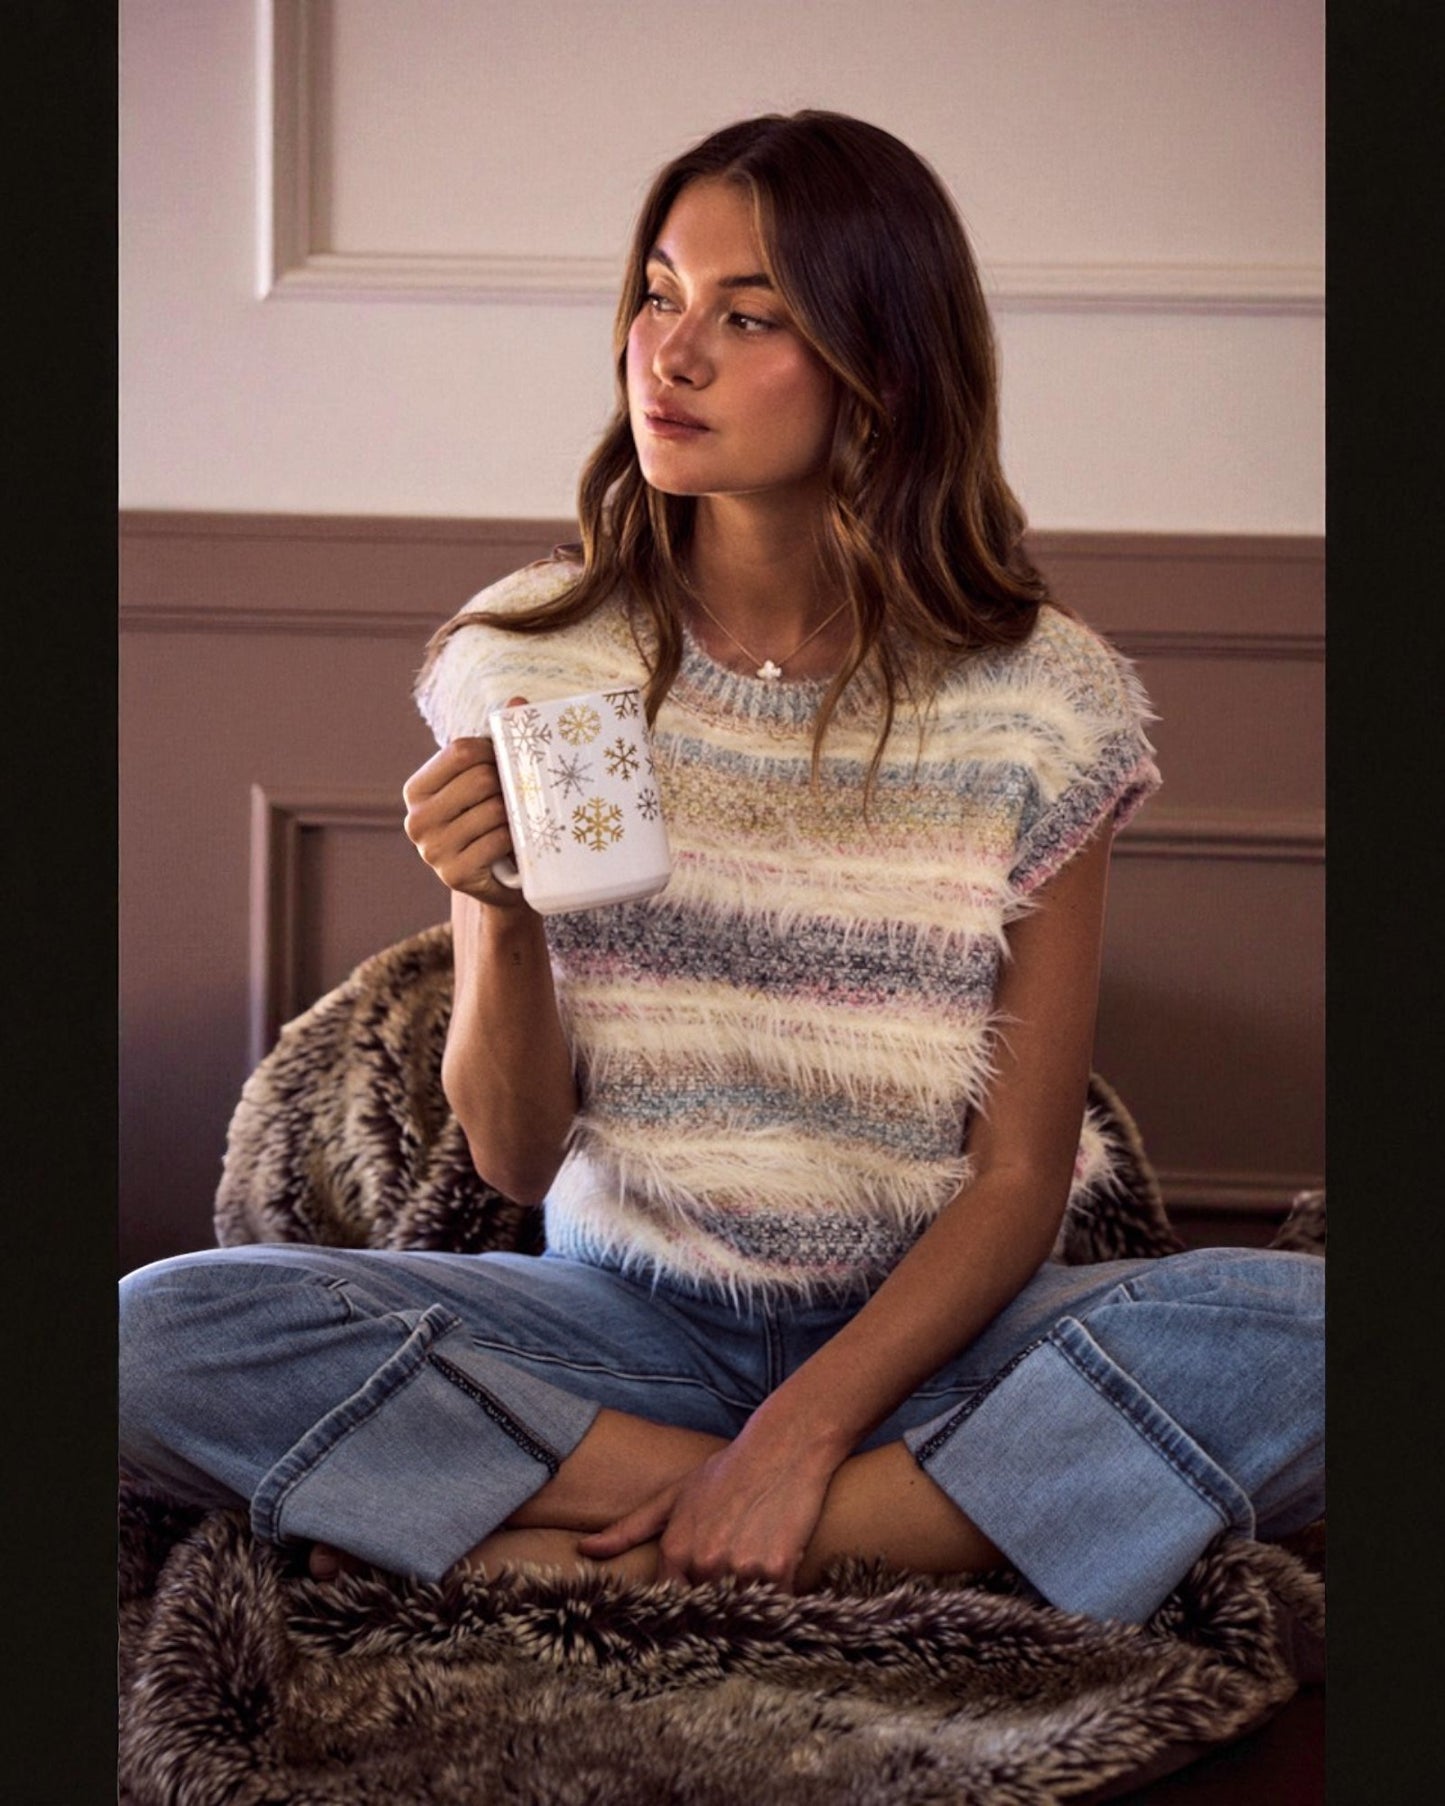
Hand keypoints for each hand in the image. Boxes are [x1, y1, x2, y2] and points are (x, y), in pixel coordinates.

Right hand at [402, 699, 528, 906]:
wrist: (499, 882)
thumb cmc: (493, 821)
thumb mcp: (489, 782)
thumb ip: (499, 742)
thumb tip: (518, 702)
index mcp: (417, 789)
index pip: (461, 750)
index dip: (495, 751)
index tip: (511, 761)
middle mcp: (416, 819)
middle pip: (480, 779)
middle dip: (509, 785)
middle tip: (522, 796)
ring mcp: (431, 850)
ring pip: (494, 810)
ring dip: (516, 814)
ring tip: (520, 821)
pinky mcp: (453, 874)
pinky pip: (499, 840)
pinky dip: (516, 839)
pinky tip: (516, 844)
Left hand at [576, 1425, 838, 1589]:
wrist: (782, 1446)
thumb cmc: (726, 1471)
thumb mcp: (674, 1496)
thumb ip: (628, 1529)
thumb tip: (584, 1549)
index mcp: (676, 1550)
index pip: (672, 1603)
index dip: (685, 1609)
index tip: (692, 1614)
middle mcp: (704, 1563)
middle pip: (709, 1611)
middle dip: (719, 1607)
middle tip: (734, 1585)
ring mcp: (740, 1568)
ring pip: (742, 1610)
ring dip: (750, 1604)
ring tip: (757, 1581)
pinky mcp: (777, 1569)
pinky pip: (776, 1604)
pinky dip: (780, 1597)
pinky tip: (781, 1574)